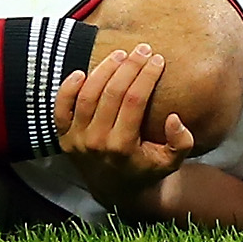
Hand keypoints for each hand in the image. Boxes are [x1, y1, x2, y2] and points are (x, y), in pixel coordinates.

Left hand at [52, 46, 196, 211]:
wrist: (116, 192)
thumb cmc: (146, 170)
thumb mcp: (171, 162)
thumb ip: (181, 142)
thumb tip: (173, 118)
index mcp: (122, 147)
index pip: (134, 100)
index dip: (146, 75)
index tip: (158, 59)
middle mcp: (96, 142)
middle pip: (111, 93)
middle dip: (130, 66)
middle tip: (143, 49)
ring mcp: (76, 139)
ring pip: (88, 94)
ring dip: (104, 69)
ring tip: (121, 55)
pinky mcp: (64, 137)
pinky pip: (61, 108)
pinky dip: (67, 89)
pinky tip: (82, 72)